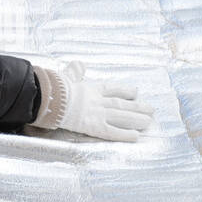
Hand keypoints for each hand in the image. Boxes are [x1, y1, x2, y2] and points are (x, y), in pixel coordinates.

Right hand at [37, 60, 153, 141]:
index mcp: (90, 88)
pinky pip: (111, 132)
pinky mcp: (92, 126)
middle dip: (137, 107)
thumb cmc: (55, 87)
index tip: (135, 92)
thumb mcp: (66, 76)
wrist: (51, 97)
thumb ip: (74, 72)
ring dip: (136, 119)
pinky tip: (135, 136)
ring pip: (121, 116)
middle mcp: (97, 101)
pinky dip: (124, 134)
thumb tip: (78, 64)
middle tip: (151, 109)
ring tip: (148, 121)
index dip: (125, 91)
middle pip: (121, 104)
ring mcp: (96, 114)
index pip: (112, 89)